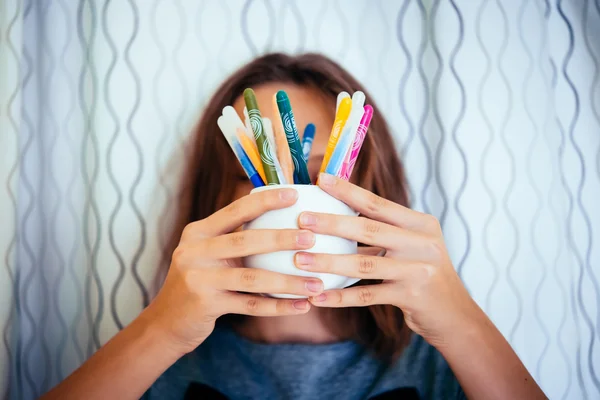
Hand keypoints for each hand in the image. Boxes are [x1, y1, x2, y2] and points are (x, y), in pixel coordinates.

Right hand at [144, 188, 323, 353]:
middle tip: (312, 239)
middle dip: (282, 238)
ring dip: (288, 281)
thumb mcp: (206, 253)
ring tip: (317, 283)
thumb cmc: (199, 281)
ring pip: (252, 277)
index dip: (266, 201)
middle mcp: (195, 251)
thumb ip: (232, 237)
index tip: (294, 194)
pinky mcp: (205, 304)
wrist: (166, 322)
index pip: (236, 210)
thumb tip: (281, 220)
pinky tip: (302, 306)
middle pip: (246, 241)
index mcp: (199, 232)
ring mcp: (198, 278)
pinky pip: (250, 304)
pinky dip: (279, 306)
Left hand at [295, 173, 484, 347]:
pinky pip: (367, 295)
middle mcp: (422, 242)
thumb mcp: (412, 247)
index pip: (378, 203)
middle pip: (368, 228)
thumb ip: (384, 233)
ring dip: (329, 262)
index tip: (320, 179)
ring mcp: (418, 269)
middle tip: (302, 220)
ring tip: (300, 260)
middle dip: (331, 223)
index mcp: (420, 224)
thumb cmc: (424, 275)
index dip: (348, 191)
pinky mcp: (411, 296)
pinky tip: (318, 296)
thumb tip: (337, 218)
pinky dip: (340, 297)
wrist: (455, 315)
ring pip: (364, 263)